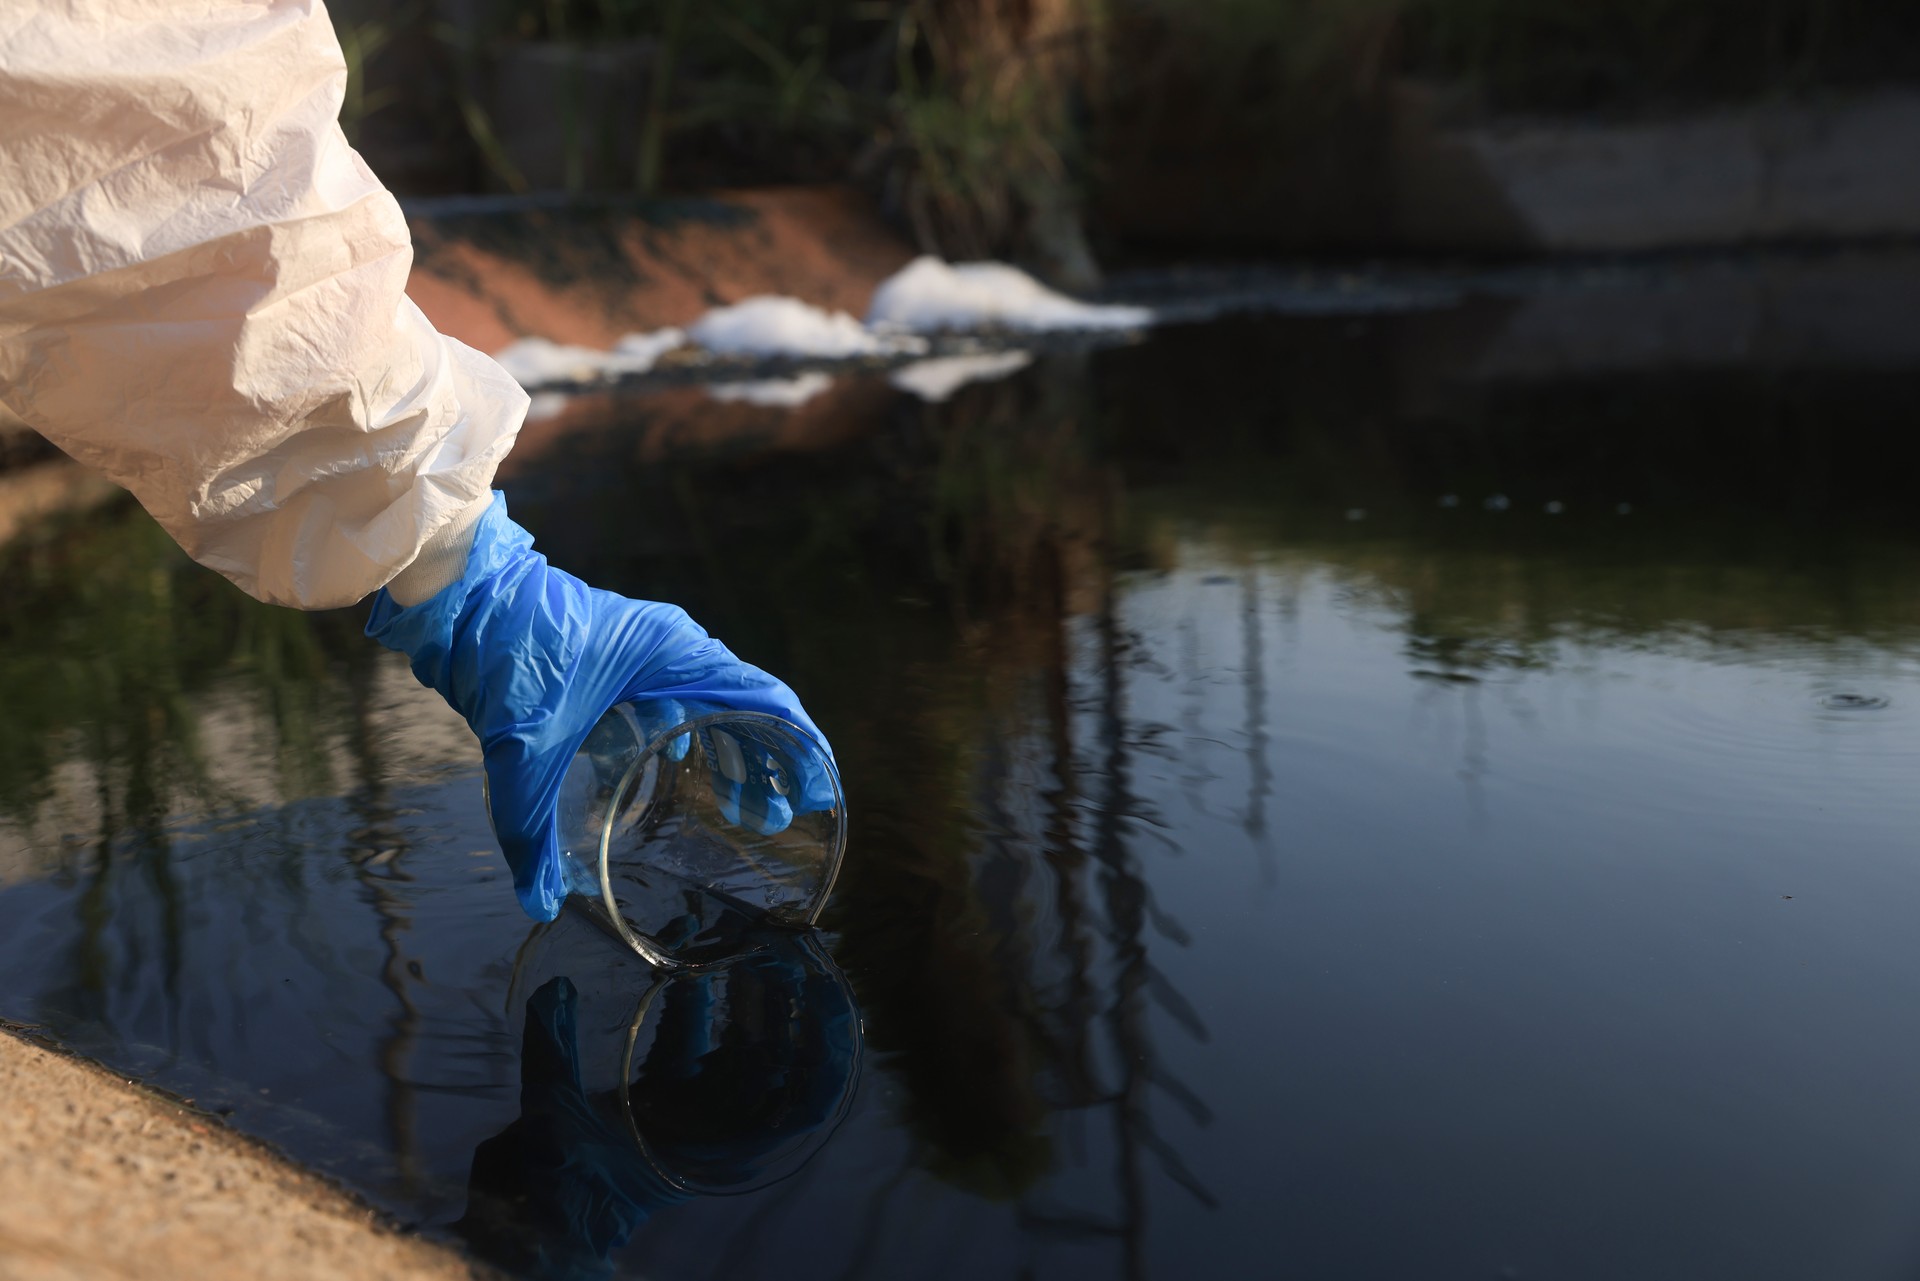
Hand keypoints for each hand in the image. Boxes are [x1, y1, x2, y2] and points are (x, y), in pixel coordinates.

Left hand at [366, 494, 833, 920]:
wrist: (464, 597)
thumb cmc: (505, 655)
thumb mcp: (521, 752)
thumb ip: (530, 832)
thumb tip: (541, 902)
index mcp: (675, 655)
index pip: (765, 698)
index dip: (799, 748)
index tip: (818, 793)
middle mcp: (675, 647)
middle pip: (748, 707)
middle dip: (769, 766)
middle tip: (779, 821)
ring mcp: (650, 650)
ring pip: (714, 705)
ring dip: (733, 755)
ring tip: (744, 811)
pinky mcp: (625, 658)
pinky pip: (681, 699)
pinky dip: (695, 737)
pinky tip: (684, 772)